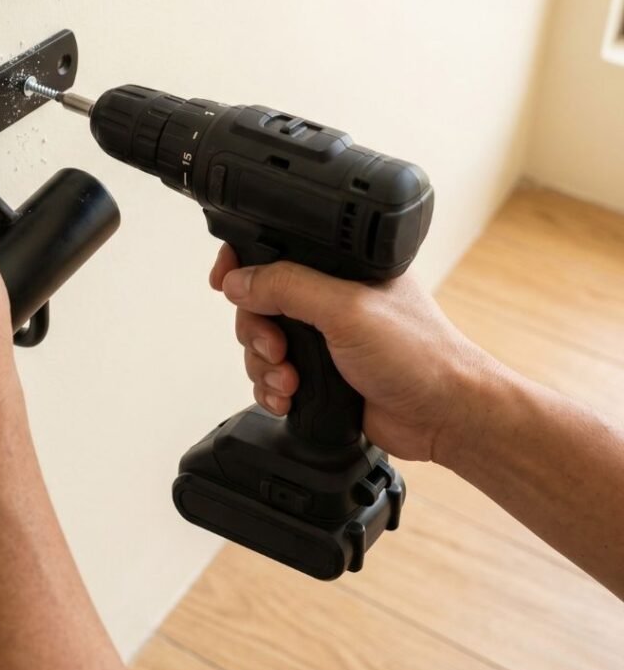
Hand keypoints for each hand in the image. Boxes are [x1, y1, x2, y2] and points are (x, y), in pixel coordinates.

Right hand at [209, 245, 495, 461]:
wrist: (444, 416)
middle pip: (258, 303)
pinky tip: (288, 397)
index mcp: (339, 268)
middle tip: (275, 346)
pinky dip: (271, 388)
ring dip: (264, 365)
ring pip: (261, 343)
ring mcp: (324, 339)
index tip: (224, 282)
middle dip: (256, 329)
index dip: (243, 265)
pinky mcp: (320, 375)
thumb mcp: (346, 308)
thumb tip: (239, 280)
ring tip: (289, 380)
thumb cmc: (420, 355)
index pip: (276, 252)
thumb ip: (288, 287)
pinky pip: (272, 376)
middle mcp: (329, 299)